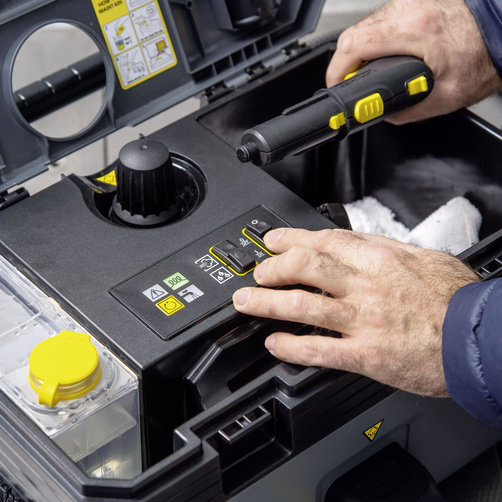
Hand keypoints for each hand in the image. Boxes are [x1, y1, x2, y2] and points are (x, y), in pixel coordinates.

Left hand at [232, 228, 479, 396]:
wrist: (480, 338)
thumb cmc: (456, 298)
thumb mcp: (422, 257)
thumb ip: (383, 250)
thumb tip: (353, 243)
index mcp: (379, 259)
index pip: (323, 241)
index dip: (291, 240)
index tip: (273, 242)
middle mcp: (366, 286)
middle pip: (305, 268)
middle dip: (273, 269)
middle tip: (258, 274)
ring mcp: (363, 320)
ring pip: (303, 306)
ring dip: (268, 304)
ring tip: (248, 303)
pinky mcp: (366, 355)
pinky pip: (318, 350)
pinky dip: (290, 346)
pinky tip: (274, 344)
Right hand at [326, 0, 501, 123]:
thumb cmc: (483, 57)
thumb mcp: (445, 98)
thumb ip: (406, 110)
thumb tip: (383, 114)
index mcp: (412, 30)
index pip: (352, 47)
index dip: (337, 72)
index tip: (336, 86)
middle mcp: (408, 9)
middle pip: (353, 36)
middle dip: (346, 65)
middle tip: (351, 84)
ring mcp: (409, 1)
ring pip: (365, 27)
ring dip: (361, 52)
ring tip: (369, 73)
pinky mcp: (413, 1)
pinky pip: (381, 21)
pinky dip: (376, 40)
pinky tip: (386, 55)